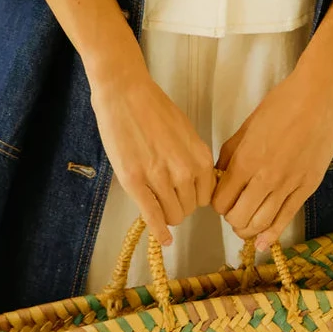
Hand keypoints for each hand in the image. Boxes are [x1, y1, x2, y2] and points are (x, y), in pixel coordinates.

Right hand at [89, 69, 216, 247]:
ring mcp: (158, 178)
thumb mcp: (185, 132)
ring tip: (156, 200)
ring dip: (167, 213)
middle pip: (190, 208)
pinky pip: (152, 216)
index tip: (185, 194)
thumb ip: (192, 159)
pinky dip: (159, 232)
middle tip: (166, 193)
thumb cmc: (154, 108)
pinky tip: (163, 239)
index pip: (207, 196)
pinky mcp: (135, 182)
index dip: (195, 196)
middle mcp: (184, 170)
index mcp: (199, 157)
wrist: (125, 92)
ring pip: (173, 215)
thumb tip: (196, 183)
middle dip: (180, 204)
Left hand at [210, 51, 332, 251]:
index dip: (217, 203)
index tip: (220, 197)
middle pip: (238, 216)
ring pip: (261, 224)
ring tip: (245, 223)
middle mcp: (266, 177)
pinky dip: (271, 235)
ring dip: (248, 229)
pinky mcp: (308, 188)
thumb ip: (231, 152)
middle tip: (233, 209)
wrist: (320, 97)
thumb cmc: (283, 103)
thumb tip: (221, 174)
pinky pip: (286, 219)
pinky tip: (263, 243)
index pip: (221, 200)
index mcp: (246, 159)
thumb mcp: (248, 124)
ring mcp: (289, 185)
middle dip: (231, 217)